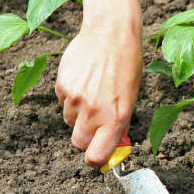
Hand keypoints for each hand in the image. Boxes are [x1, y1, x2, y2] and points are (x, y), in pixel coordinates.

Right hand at [55, 18, 141, 166]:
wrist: (111, 33)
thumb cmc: (126, 65)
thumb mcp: (130, 98)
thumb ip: (120, 123)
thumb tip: (113, 145)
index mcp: (116, 119)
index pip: (97, 156)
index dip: (95, 160)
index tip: (96, 157)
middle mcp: (94, 113)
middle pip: (78, 143)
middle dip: (85, 138)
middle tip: (94, 124)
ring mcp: (76, 99)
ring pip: (69, 120)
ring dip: (78, 113)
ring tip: (92, 91)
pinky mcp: (62, 85)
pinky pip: (63, 100)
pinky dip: (71, 95)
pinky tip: (84, 78)